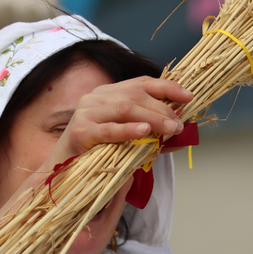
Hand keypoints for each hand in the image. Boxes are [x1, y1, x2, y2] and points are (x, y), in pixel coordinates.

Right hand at [50, 76, 193, 161]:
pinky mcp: (81, 132)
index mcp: (108, 93)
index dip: (167, 87)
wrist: (63, 170)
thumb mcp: (127, 138)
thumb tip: (182, 132)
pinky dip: (128, 130)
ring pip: (126, 108)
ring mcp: (87, 112)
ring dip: (152, 118)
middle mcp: (97, 97)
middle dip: (163, 108)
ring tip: (170, 129)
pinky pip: (109, 129)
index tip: (189, 97)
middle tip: (179, 124)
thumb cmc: (97, 153)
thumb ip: (151, 132)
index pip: (142, 83)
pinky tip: (144, 132)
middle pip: (136, 95)